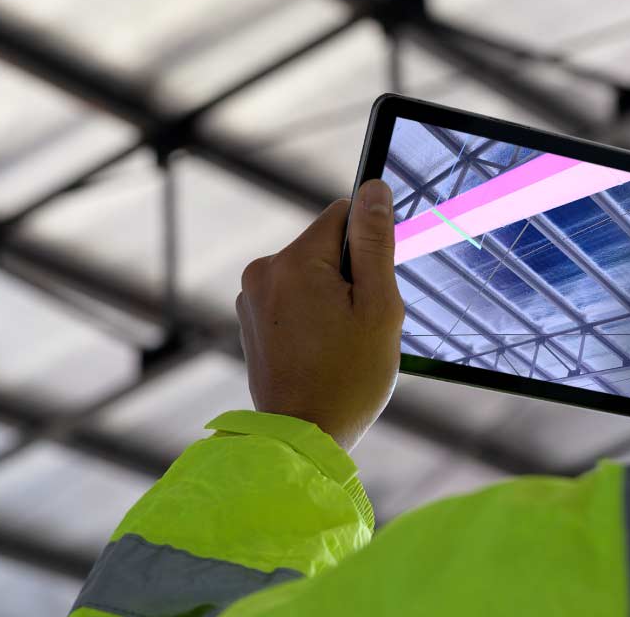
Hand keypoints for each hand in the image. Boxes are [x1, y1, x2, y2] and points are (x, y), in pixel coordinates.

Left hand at [236, 180, 404, 451]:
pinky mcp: (250, 321)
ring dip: (331, 298)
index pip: (342, 215)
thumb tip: (374, 190)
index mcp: (292, 261)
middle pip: (325, 247)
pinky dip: (311, 317)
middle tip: (359, 326)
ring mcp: (251, 298)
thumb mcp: (378, 306)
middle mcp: (263, 272)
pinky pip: (292, 300)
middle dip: (350, 277)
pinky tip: (320, 353)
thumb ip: (375, 242)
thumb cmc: (348, 378)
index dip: (369, 247)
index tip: (374, 287)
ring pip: (310, 275)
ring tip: (339, 345)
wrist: (302, 440)